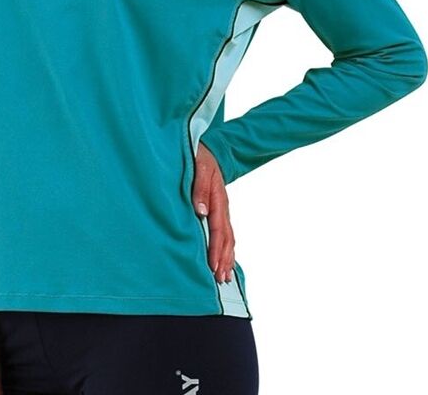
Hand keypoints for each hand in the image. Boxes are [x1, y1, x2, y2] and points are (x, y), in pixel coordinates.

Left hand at [195, 140, 235, 284]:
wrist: (208, 149)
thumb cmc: (199, 157)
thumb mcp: (199, 167)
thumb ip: (200, 188)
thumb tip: (201, 211)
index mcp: (218, 198)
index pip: (218, 228)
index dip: (216, 248)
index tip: (213, 265)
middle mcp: (222, 207)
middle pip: (226, 237)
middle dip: (224, 259)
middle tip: (220, 279)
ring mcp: (222, 209)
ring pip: (228, 237)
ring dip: (227, 257)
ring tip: (225, 277)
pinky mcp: (218, 210)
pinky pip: (225, 233)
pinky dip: (226, 249)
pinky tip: (225, 261)